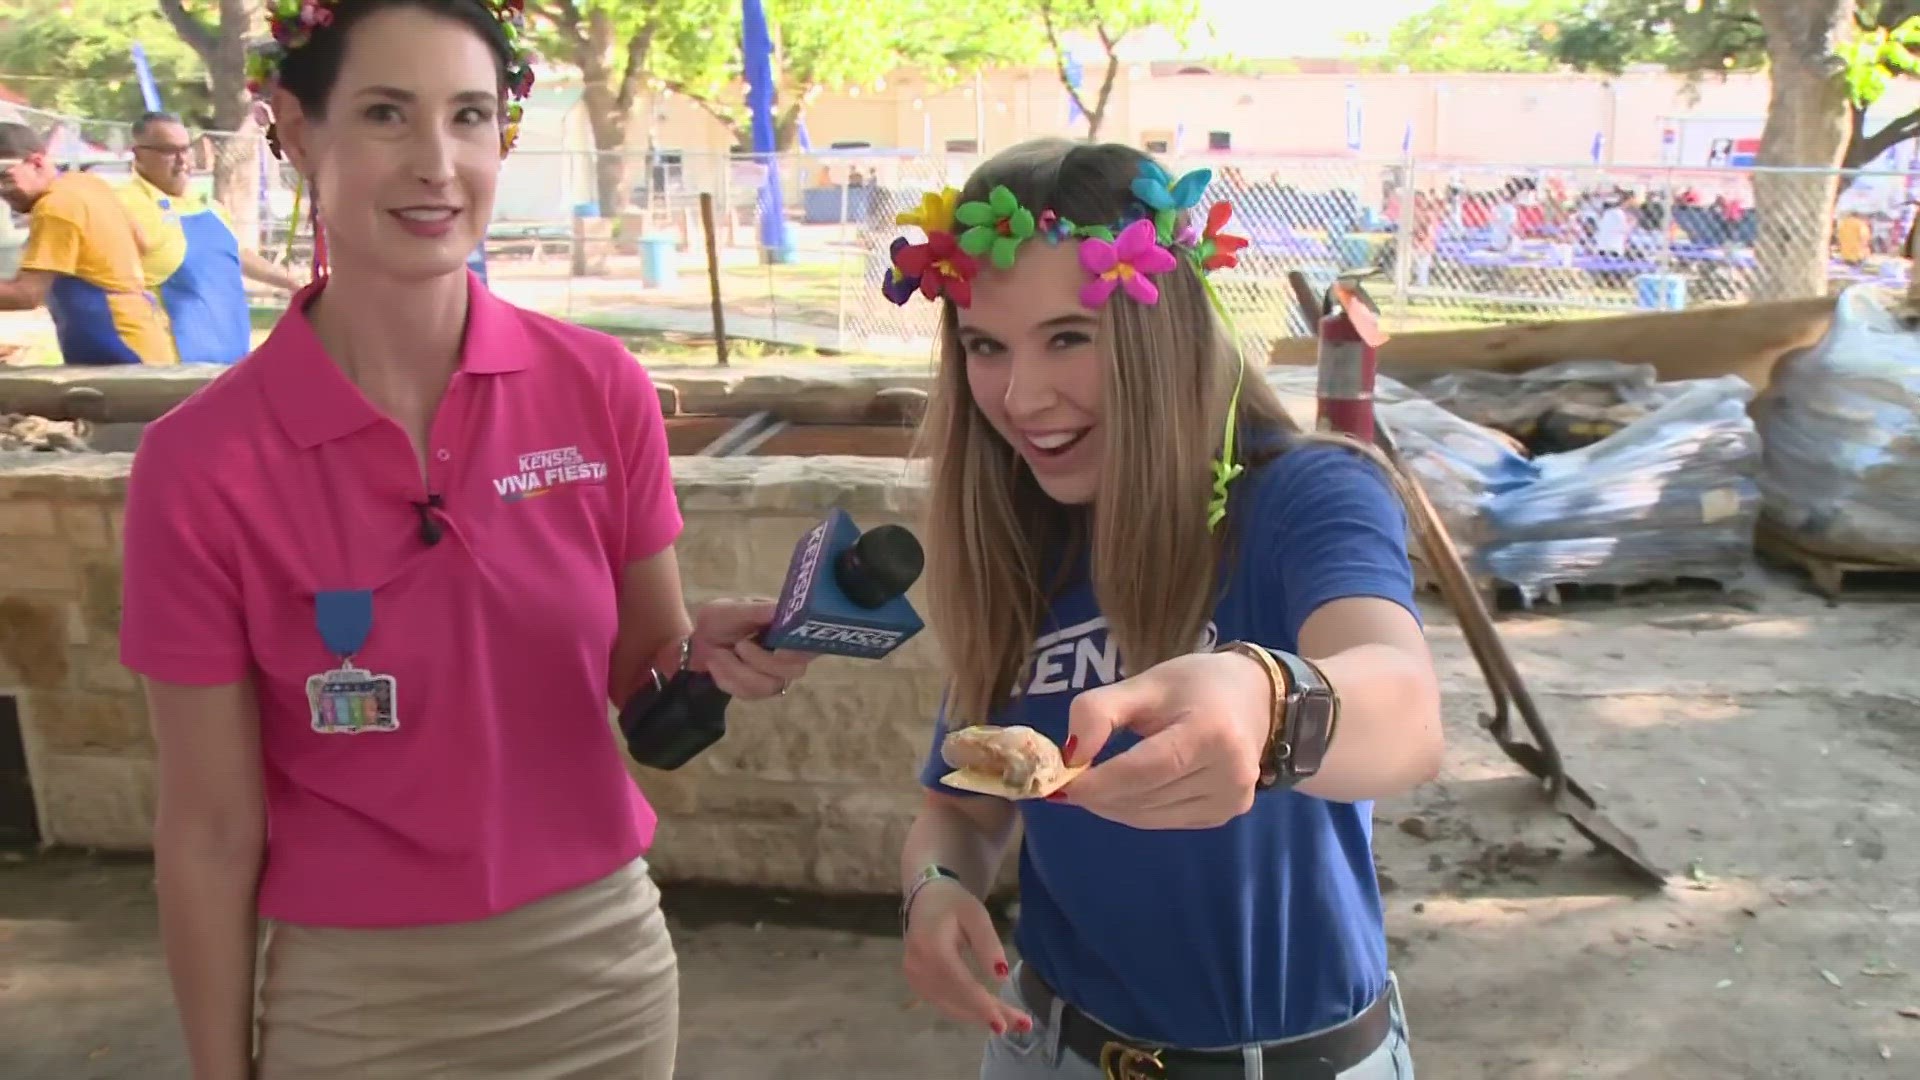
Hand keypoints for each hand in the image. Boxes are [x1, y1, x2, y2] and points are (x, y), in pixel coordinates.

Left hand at [687, 598, 814, 699]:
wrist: (699, 642)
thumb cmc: (720, 619)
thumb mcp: (731, 609)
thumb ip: (755, 611)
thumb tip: (778, 610)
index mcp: (789, 628)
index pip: (812, 643)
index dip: (799, 651)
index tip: (778, 651)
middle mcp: (790, 653)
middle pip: (794, 670)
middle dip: (761, 661)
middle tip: (738, 645)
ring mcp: (777, 674)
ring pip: (768, 685)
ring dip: (736, 670)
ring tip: (718, 653)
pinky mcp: (760, 690)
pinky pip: (749, 694)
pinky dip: (727, 679)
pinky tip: (717, 665)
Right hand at [901, 880, 1030, 1034]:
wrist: (925, 899)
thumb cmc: (953, 904)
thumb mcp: (976, 915)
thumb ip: (988, 944)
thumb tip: (1001, 977)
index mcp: (931, 948)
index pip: (960, 984)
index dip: (982, 1006)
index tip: (1004, 1024)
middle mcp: (918, 968)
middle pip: (957, 1000)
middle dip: (989, 1015)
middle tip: (1023, 1024)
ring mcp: (914, 978)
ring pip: (951, 1007)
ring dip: (980, 1017)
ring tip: (1012, 1022)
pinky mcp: (917, 984)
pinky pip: (944, 1004)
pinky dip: (967, 1011)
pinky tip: (988, 1013)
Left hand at [1053, 650, 1271, 829]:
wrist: (1255, 697)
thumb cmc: (1196, 685)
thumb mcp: (1145, 683)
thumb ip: (1099, 711)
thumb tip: (1070, 755)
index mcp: (1213, 733)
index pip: (1144, 770)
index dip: (1099, 781)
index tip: (1059, 783)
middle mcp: (1230, 775)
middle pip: (1144, 796)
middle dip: (1097, 794)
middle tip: (1065, 781)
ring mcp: (1231, 801)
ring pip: (1149, 816)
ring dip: (1110, 805)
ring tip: (1090, 783)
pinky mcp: (1224, 816)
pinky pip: (1163, 821)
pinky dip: (1133, 810)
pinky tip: (1121, 791)